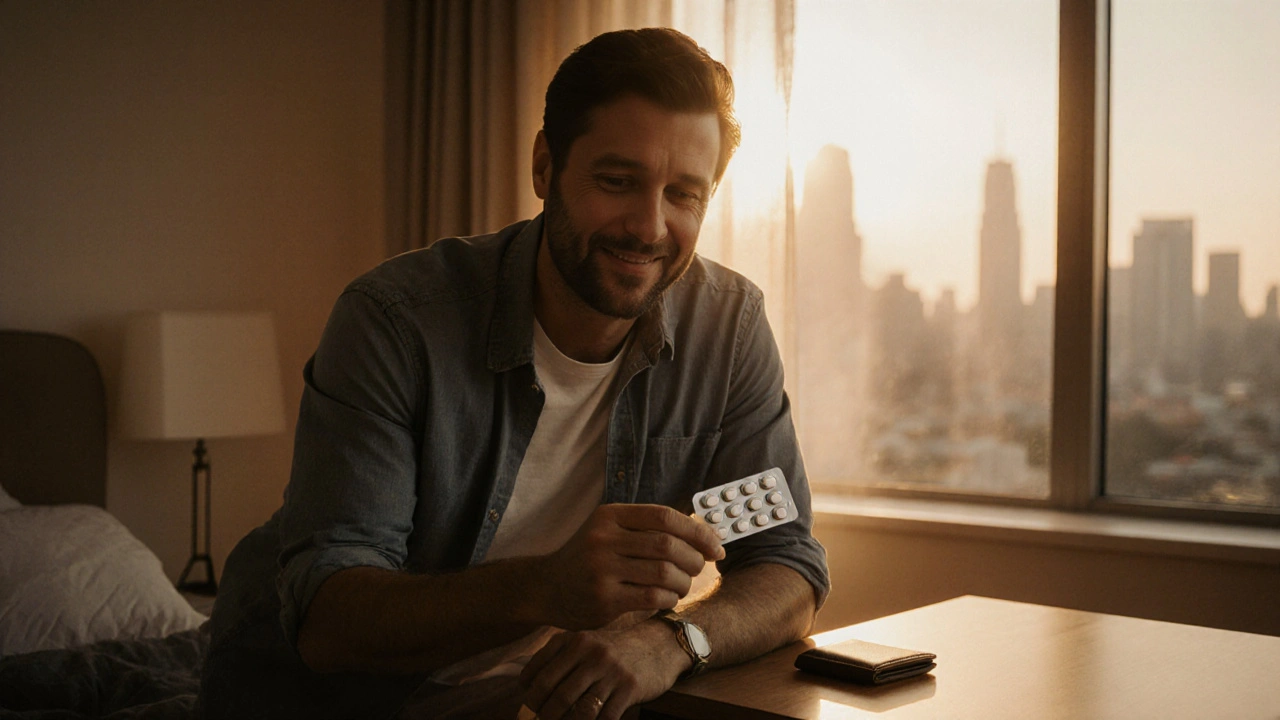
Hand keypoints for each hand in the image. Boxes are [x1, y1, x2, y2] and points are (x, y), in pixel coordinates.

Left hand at [520, 619, 685, 719]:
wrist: (658, 645)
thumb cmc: (613, 650)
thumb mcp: (586, 643)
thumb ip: (558, 657)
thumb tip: (526, 685)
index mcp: (575, 641)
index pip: (541, 673)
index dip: (530, 696)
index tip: (528, 709)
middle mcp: (592, 653)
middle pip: (557, 695)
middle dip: (545, 716)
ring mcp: (612, 671)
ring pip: (580, 711)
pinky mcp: (630, 688)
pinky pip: (605, 717)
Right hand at [536, 504, 723, 629]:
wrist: (545, 588)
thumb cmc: (588, 559)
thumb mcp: (609, 531)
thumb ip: (646, 528)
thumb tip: (704, 534)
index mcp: (609, 515)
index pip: (665, 516)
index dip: (697, 531)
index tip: (716, 547)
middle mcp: (603, 538)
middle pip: (668, 545)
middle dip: (694, 559)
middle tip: (699, 568)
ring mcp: (602, 568)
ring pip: (664, 572)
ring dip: (684, 582)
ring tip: (682, 586)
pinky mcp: (603, 598)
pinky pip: (653, 597)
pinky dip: (669, 599)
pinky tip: (667, 599)